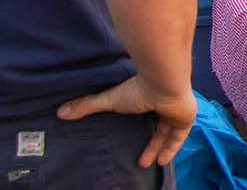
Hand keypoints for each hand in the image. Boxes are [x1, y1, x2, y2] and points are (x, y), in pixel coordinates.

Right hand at [57, 75, 195, 167]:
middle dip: (152, 143)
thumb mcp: (109, 99)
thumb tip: (60, 112)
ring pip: (170, 132)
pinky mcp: (186, 117)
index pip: (148, 111)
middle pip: (160, 126)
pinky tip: (163, 161)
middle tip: (141, 161)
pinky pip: (180, 136)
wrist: (163, 82)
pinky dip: (172, 148)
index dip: (142, 124)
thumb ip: (87, 105)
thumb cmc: (137, 88)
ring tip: (149, 165)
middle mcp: (165, 103)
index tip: (132, 138)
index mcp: (150, 95)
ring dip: (160, 147)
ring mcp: (177, 110)